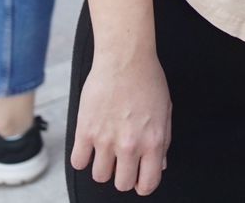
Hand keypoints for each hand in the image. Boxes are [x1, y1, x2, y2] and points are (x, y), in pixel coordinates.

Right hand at [69, 47, 171, 194]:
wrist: (125, 59)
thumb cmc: (147, 80)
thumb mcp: (166, 111)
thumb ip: (163, 141)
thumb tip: (161, 164)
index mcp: (153, 141)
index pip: (148, 182)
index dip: (144, 185)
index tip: (139, 181)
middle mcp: (130, 145)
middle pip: (122, 184)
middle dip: (123, 177)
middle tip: (122, 163)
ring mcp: (105, 140)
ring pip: (99, 176)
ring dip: (103, 167)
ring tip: (106, 152)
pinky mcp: (85, 131)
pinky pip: (78, 163)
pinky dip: (83, 158)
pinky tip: (90, 146)